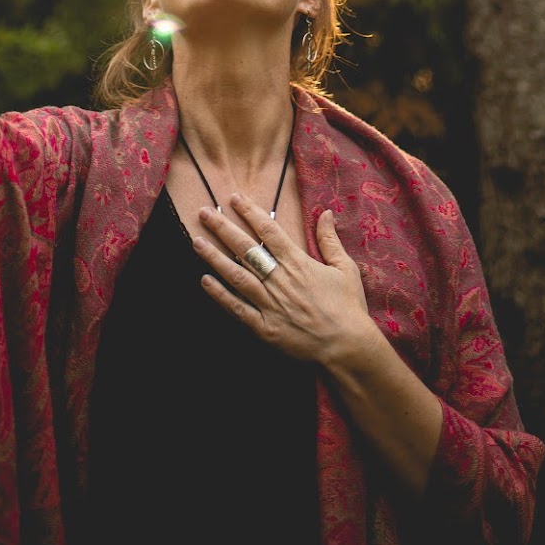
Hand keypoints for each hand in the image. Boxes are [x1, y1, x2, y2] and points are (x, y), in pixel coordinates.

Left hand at [192, 193, 375, 365]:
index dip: (250, 212)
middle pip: (246, 249)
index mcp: (298, 263)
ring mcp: (270, 304)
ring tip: (196, 241)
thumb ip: (329, 240)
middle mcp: (280, 280)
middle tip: (204, 212)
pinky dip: (220, 295)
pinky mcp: (265, 328)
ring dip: (215, 258)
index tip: (234, 197)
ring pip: (237, 276)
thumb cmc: (348, 307)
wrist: (348, 347)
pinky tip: (204, 281)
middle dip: (223, 228)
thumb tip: (325, 213)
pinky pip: (238, 309)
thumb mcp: (345, 268)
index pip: (269, 231)